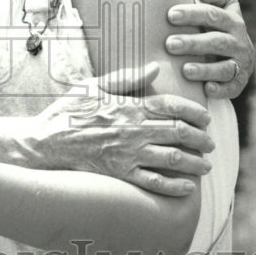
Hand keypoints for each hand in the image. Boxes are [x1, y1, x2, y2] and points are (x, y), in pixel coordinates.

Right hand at [36, 62, 213, 196]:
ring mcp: (129, 154)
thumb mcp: (94, 86)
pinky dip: (175, 186)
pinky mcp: (122, 174)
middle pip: (180, 132)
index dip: (195, 111)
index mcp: (130, 105)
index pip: (173, 106)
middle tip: (210, 143)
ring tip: (205, 165)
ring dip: (196, 162)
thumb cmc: (68, 111)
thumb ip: (127, 77)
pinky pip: (155, 182)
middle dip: (202, 138)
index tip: (205, 117)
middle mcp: (134, 129)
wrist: (46, 141)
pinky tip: (187, 187)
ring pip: (174, 158)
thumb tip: (156, 67)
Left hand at [167, 0, 253, 98]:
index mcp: (232, 20)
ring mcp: (240, 63)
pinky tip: (206, 89)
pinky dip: (220, 89)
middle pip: (216, 41)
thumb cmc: (219, 25)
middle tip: (170, 44)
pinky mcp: (238, 82)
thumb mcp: (222, 4)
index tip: (170, 15)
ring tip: (185, 70)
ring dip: (205, 69)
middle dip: (193, 43)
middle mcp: (238, 42)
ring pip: (224, 67)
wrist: (239, 54)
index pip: (213, 14)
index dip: (193, 14)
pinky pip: (232, 87)